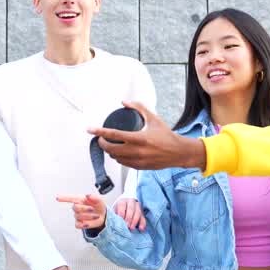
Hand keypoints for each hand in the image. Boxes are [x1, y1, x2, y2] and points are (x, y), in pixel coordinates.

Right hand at [57, 193, 106, 232]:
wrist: (103, 216)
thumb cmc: (98, 206)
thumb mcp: (99, 200)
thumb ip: (95, 197)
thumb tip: (88, 195)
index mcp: (81, 200)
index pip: (70, 198)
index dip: (63, 198)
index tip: (57, 198)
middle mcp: (78, 207)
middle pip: (75, 207)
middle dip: (84, 208)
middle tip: (92, 209)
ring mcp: (78, 216)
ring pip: (78, 216)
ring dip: (88, 216)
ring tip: (96, 216)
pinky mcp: (79, 223)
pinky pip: (78, 225)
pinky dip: (84, 224)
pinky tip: (89, 223)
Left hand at [89, 101, 206, 170]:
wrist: (179, 152)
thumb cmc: (166, 135)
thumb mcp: (153, 118)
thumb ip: (139, 108)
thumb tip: (124, 102)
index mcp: (140, 138)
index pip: (114, 134)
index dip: (100, 132)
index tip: (90, 129)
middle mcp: (137, 151)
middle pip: (111, 149)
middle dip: (102, 143)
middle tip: (100, 138)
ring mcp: (138, 161)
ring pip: (116, 157)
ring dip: (110, 151)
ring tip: (110, 144)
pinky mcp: (140, 167)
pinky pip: (123, 163)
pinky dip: (118, 158)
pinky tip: (119, 153)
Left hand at [113, 198, 145, 230]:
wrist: (124, 210)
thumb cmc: (117, 212)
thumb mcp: (114, 212)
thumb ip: (114, 216)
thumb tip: (113, 222)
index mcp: (122, 201)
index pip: (122, 205)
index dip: (121, 213)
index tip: (121, 220)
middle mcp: (131, 202)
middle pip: (131, 208)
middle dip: (129, 218)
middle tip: (127, 226)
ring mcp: (138, 207)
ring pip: (138, 212)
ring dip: (135, 221)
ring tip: (131, 228)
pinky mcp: (142, 213)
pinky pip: (143, 218)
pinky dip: (142, 223)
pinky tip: (141, 229)